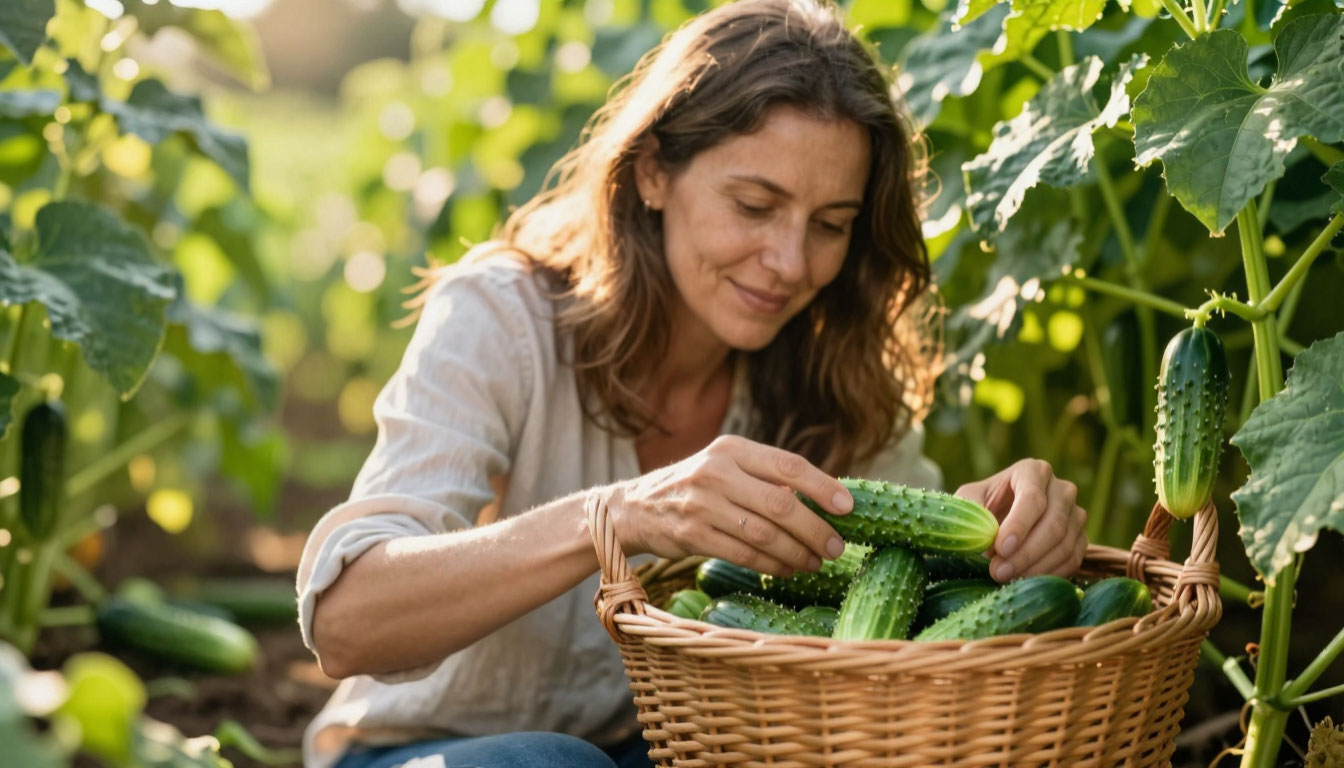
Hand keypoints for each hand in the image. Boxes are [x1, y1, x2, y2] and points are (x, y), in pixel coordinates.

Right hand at [603, 435, 853, 577]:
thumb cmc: (693, 488)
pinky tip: (787, 570)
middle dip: (815, 529)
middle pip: (781, 504)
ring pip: (764, 534)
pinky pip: (744, 555)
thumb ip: (764, 477)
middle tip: (837, 547)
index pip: (788, 465)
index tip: (848, 508)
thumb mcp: (725, 466)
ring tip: (816, 562)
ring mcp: (702, 504)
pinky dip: (772, 566)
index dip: (823, 487)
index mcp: (732, 448)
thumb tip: (822, 500)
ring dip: (797, 552)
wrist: (633, 508)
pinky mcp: (692, 535)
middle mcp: (717, 472)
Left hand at [955, 459, 1086, 582]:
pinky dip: (1050, 574)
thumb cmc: (983, 505)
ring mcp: (1075, 514)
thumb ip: (972, 512)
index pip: (1033, 498)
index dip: (1018, 525)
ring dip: (1036, 567)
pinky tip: (1026, 581)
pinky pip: (1073, 559)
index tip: (1000, 548)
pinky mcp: (1081, 538)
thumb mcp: (969, 500)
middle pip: (1054, 523)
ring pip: (1065, 544)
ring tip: (1008, 579)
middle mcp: (1061, 489)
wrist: (1000, 516)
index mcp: (1033, 471)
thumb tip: (984, 534)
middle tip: (999, 572)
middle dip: (1026, 552)